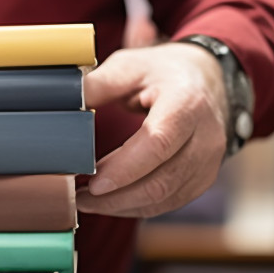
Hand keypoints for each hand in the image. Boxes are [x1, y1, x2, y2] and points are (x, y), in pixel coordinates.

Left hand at [77, 42, 228, 217]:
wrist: (208, 79)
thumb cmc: (163, 73)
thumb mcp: (131, 65)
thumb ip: (99, 84)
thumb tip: (65, 102)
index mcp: (186, 102)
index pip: (158, 143)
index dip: (125, 168)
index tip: (93, 182)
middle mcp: (205, 136)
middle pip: (162, 181)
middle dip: (116, 197)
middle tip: (79, 198)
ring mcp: (208, 161)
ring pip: (165, 198)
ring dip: (122, 206)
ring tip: (87, 201)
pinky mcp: (203, 178)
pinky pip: (169, 202)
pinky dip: (137, 207)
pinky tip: (111, 202)